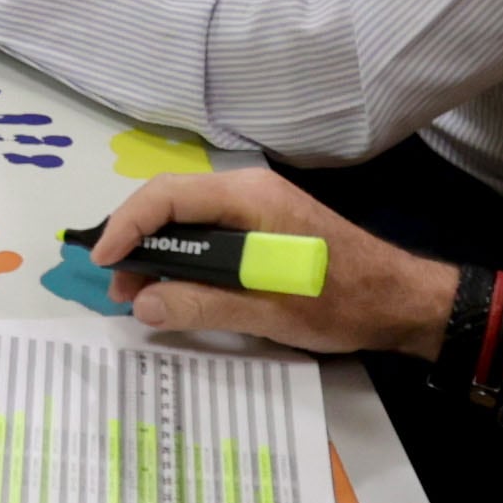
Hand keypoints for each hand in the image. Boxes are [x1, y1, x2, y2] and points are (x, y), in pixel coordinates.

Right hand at [92, 169, 438, 353]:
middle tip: (119, 290)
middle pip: (171, 201)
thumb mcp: (269, 313)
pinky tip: (177, 285)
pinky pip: (209, 229)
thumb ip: (202, 305)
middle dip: (137, 242)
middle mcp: (247, 189)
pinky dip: (184, 254)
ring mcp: (256, 204)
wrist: (400, 300)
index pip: (166, 195)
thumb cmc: (341, 302)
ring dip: (159, 251)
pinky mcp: (263, 223)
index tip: (103, 263)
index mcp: (247, 197)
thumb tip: (143, 303)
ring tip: (142, 294)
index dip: (126, 226)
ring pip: (187, 216)